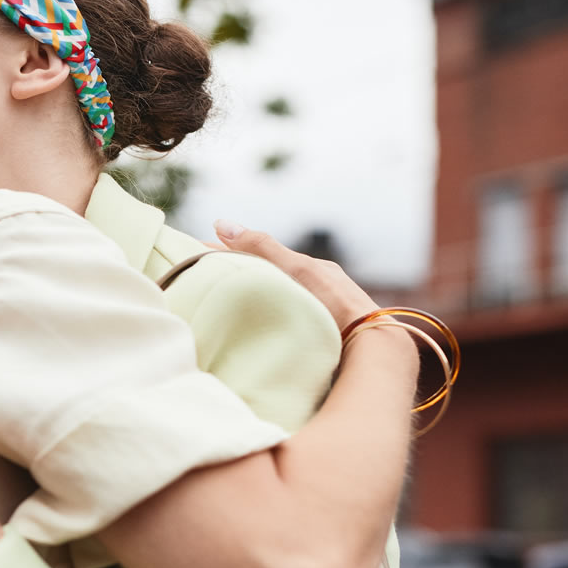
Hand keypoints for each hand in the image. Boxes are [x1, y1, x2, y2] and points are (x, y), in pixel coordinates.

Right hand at [212, 220, 377, 333]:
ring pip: (280, 302)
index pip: (264, 256)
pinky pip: (287, 326)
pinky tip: (256, 334)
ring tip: (221, 308)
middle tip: (203, 281)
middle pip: (271, 278)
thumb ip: (261, 248)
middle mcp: (319, 290)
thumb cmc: (334, 303)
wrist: (369, 344)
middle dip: (240, 277)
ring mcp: (321, 316)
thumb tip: (220, 223)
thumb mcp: (295, 268)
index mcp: (313, 270)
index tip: (197, 256)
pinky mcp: (321, 341)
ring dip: (253, 303)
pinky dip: (268, 323)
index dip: (231, 254)